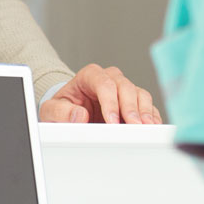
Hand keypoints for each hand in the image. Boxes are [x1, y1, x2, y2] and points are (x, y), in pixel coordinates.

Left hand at [40, 64, 160, 124]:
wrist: (70, 112)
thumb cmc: (63, 108)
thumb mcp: (52, 110)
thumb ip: (60, 112)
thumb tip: (79, 115)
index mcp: (90, 76)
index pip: (104, 83)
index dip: (110, 102)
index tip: (112, 121)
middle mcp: (110, 79)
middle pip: (125, 87)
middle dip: (130, 108)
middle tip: (133, 126)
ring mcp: (123, 89)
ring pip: (139, 94)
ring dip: (144, 112)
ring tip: (146, 128)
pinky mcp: (134, 102)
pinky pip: (147, 105)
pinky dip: (151, 116)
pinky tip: (152, 127)